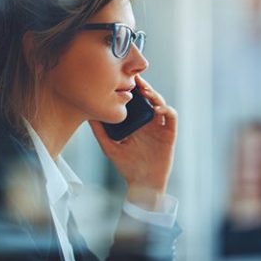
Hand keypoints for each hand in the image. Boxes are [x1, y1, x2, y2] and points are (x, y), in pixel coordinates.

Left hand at [89, 75, 176, 208]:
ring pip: (160, 103)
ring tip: (145, 91)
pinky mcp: (169, 134)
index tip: (121, 77)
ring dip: (154, 95)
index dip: (131, 88)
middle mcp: (148, 121)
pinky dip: (166, 109)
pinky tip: (157, 109)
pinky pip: (171, 117)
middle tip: (134, 77)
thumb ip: (100, 131)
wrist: (142, 183)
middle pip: (148, 98)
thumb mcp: (109, 147)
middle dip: (143, 86)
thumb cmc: (127, 166)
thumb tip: (88, 115)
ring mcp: (160, 126)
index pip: (134, 100)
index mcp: (136, 121)